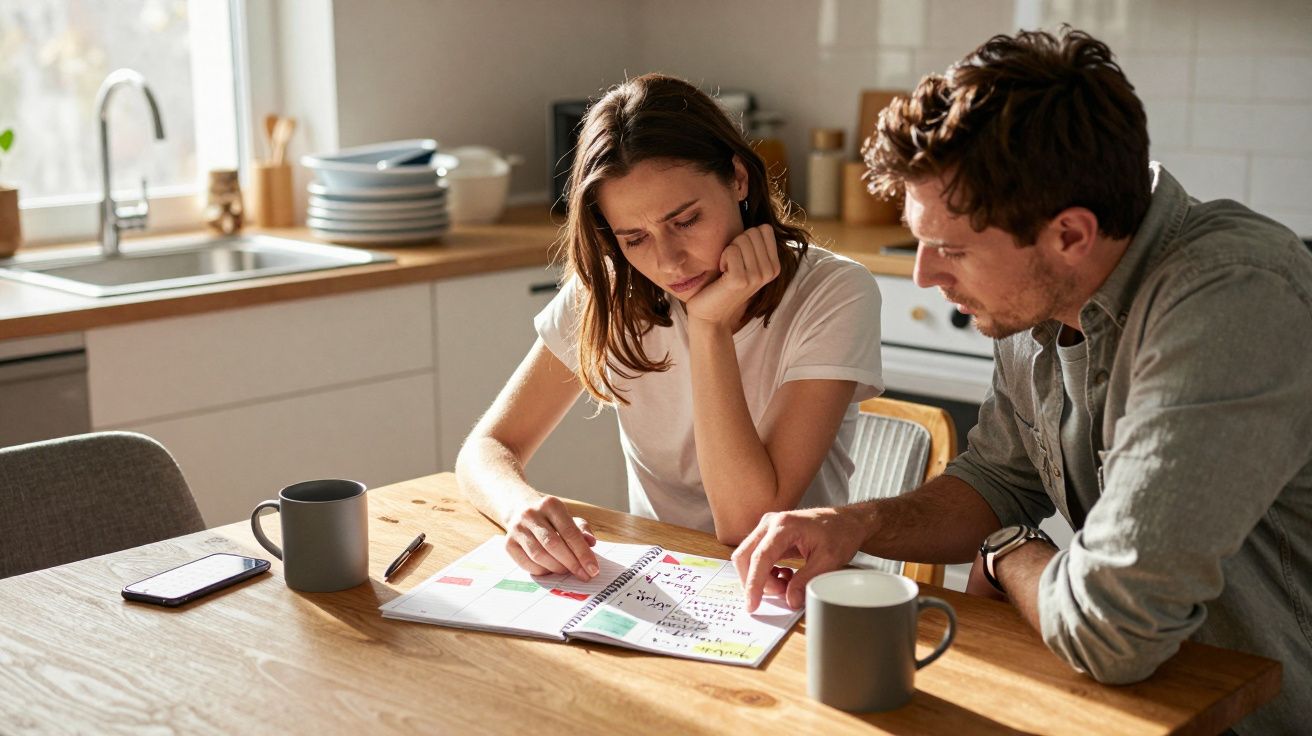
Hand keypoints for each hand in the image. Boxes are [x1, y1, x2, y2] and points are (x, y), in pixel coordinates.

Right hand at [504, 494, 599, 579]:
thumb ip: (582, 530)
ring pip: (539, 555)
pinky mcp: (508, 543)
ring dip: (556, 568)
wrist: (520, 510)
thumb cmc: (550, 518)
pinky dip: (542, 571)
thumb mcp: (569, 518)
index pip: (570, 532)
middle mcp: (531, 514)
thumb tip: (591, 543)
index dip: (583, 553)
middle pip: (553, 545)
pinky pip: (527, 563)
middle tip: (583, 575)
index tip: (593, 569)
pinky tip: (551, 570)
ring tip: (567, 571)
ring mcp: (517, 528)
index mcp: (550, 504)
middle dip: (571, 563)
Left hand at [685, 224, 780, 328]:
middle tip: (731, 265)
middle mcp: (770, 271)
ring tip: (726, 271)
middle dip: (736, 243)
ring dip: (728, 252)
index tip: (739, 258)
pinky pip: (731, 250)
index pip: (764, 229)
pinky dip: (722, 258)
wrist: (710, 313)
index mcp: (775, 265)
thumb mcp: (745, 262)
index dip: (746, 238)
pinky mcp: (741, 280)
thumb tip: (754, 213)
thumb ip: (754, 243)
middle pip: (752, 232)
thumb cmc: (723, 283)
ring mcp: (757, 276)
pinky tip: (722, 274)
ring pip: (741, 240)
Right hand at [732, 506, 870, 611]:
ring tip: (786, 585)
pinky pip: (757, 558)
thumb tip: (790, 600)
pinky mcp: (769, 536)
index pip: (760, 557)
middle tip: (778, 594)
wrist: (846, 521)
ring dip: (762, 578)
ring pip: (748, 558)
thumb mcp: (828, 560)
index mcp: (784, 526)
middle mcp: (770, 524)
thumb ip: (806, 580)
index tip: (752, 604)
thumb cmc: (839, 533)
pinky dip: (765, 573)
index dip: (754, 583)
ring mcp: (768, 528)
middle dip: (754, 582)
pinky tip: (785, 576)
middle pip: (745, 556)